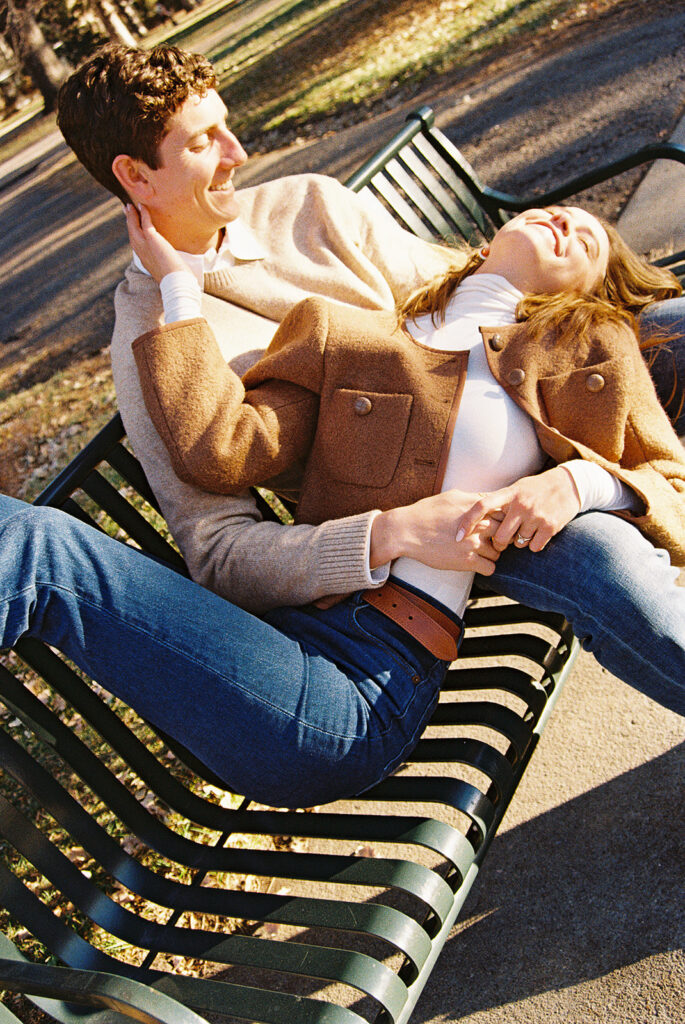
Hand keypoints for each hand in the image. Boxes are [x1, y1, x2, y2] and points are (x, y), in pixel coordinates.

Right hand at [124, 203, 186, 281]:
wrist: (175, 281)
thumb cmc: (175, 278)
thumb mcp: (166, 269)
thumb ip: (164, 263)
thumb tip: (173, 263)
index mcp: (144, 259)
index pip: (135, 242)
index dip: (133, 231)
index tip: (132, 224)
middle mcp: (140, 252)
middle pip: (131, 232)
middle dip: (129, 220)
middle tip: (127, 209)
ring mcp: (144, 245)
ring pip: (134, 226)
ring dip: (132, 214)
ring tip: (131, 205)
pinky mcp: (151, 239)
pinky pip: (145, 222)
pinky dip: (143, 213)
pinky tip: (142, 206)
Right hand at [370, 489, 501, 575]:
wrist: (406, 530)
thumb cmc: (425, 512)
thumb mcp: (451, 497)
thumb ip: (473, 498)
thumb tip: (487, 498)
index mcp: (477, 507)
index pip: (505, 512)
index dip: (502, 519)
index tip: (495, 524)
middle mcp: (479, 524)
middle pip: (506, 532)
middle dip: (501, 537)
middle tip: (491, 541)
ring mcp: (474, 543)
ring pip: (499, 552)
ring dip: (492, 553)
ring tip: (479, 552)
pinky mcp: (467, 561)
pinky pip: (490, 568)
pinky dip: (485, 567)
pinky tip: (475, 563)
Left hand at [456, 465, 580, 552]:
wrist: (568, 485)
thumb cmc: (536, 488)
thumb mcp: (516, 488)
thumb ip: (498, 501)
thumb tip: (473, 513)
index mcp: (509, 494)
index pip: (482, 506)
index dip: (468, 522)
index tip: (459, 536)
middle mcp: (521, 505)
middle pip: (500, 536)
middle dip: (499, 543)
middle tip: (501, 542)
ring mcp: (536, 516)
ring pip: (517, 543)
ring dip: (519, 541)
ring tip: (526, 529)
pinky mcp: (550, 527)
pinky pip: (533, 547)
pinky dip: (533, 545)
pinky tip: (537, 534)